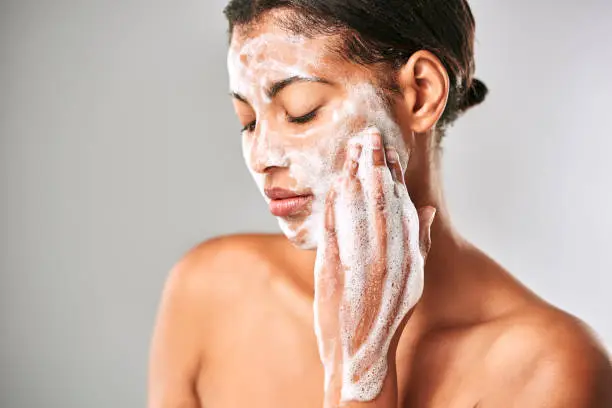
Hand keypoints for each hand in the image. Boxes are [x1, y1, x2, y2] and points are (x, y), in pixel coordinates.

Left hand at [314, 128, 435, 406]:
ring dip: (354, 177)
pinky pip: (336, 232)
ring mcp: (361, 265)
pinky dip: (334, 207)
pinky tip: (333, 186)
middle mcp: (388, 257)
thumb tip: (429, 208)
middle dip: (374, 164)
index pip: (401, 206)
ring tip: (352, 150)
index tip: (387, 149)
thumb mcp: (413, 280)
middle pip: (380, 202)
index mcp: (407, 256)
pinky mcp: (336, 273)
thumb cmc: (387, 315)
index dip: (393, 175)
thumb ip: (421, 243)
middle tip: (369, 134)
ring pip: (359, 211)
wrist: (363, 354)